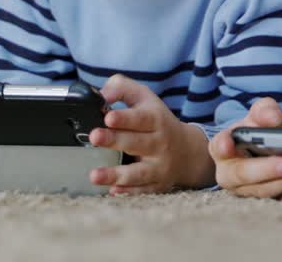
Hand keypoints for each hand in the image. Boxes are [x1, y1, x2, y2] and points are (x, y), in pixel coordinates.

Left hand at [87, 74, 212, 193]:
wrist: (188, 151)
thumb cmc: (157, 122)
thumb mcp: (145, 98)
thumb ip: (122, 88)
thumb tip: (102, 94)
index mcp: (156, 120)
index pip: (141, 118)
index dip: (125, 117)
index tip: (108, 117)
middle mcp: (159, 143)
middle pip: (136, 143)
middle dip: (115, 140)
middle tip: (94, 136)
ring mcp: (158, 166)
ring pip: (137, 172)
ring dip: (116, 174)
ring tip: (94, 175)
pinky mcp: (156, 185)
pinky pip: (142, 190)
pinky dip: (128, 192)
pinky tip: (112, 191)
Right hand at [208, 97, 281, 198]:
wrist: (259, 150)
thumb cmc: (256, 132)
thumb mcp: (259, 116)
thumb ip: (264, 111)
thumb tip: (273, 117)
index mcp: (224, 148)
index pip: (219, 146)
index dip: (223, 145)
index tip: (228, 143)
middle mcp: (230, 173)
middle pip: (244, 174)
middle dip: (268, 170)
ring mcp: (247, 190)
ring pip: (264, 191)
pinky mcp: (265, 199)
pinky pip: (281, 199)